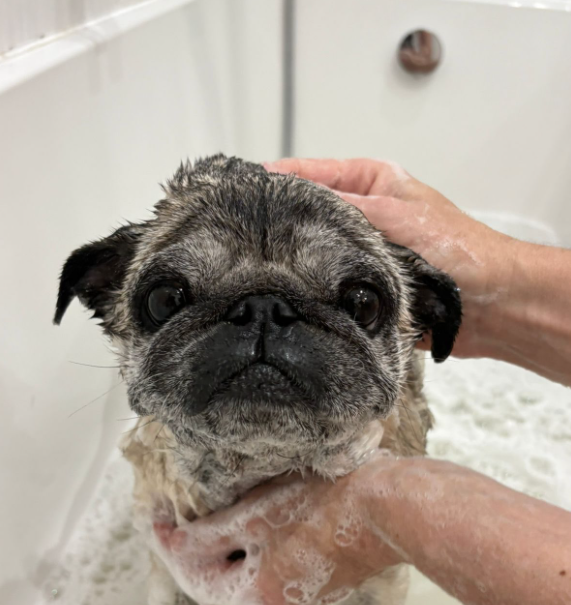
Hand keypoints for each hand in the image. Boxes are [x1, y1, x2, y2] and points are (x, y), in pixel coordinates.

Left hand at [152, 464, 401, 604]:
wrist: (386, 509)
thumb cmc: (322, 507)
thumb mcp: (256, 515)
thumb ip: (210, 534)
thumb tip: (175, 543)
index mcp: (257, 596)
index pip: (196, 580)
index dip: (169, 548)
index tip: (155, 518)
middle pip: (216, 593)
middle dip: (190, 562)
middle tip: (174, 527)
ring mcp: (298, 599)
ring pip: (242, 587)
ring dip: (218, 562)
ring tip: (204, 527)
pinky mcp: (315, 583)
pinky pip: (266, 579)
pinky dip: (246, 560)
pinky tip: (245, 532)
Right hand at [264, 158, 517, 359]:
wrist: (491, 303)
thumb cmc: (458, 249)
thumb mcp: (396, 214)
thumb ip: (345, 207)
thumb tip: (296, 197)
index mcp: (371, 183)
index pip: (312, 172)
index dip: (278, 178)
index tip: (242, 187)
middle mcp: (361, 215)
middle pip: (308, 214)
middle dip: (281, 222)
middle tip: (242, 229)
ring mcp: (359, 252)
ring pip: (316, 252)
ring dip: (297, 259)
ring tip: (259, 262)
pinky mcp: (363, 288)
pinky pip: (329, 286)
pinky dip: (314, 289)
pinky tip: (290, 292)